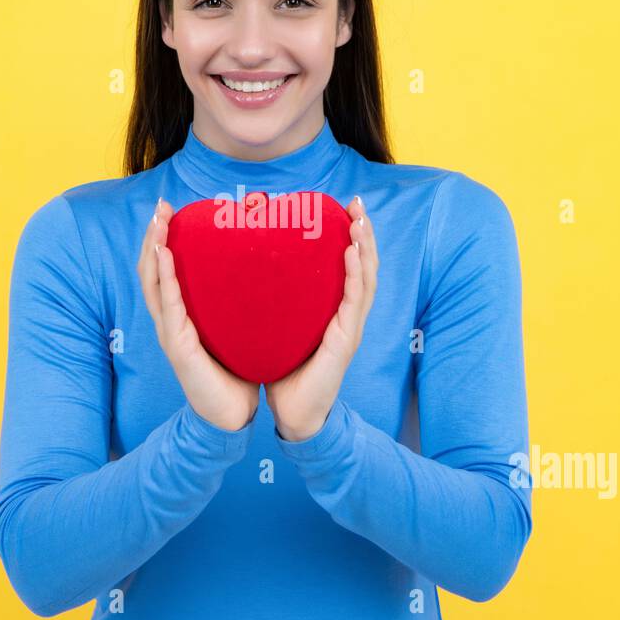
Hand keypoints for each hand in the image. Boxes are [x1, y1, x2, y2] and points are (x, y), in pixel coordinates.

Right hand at [138, 196, 260, 432]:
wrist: (233, 416)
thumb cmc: (237, 372)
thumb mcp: (235, 329)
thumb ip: (237, 304)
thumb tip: (260, 271)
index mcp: (182, 317)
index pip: (165, 271)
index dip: (162, 241)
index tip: (169, 210)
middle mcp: (170, 322)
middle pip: (151, 271)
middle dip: (152, 237)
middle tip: (161, 207)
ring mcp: (170, 334)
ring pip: (153, 284)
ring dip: (152, 250)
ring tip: (157, 223)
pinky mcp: (178, 347)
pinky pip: (168, 306)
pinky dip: (164, 278)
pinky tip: (165, 255)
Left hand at [266, 195, 376, 441]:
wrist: (294, 415)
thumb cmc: (285, 372)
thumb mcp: (282, 329)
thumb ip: (278, 304)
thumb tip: (253, 272)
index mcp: (334, 312)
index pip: (349, 267)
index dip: (351, 237)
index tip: (345, 208)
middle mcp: (347, 316)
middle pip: (365, 266)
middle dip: (363, 233)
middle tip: (356, 204)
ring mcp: (350, 328)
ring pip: (367, 279)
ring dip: (365, 247)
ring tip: (359, 220)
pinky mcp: (345, 341)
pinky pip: (354, 302)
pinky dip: (356, 274)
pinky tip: (351, 252)